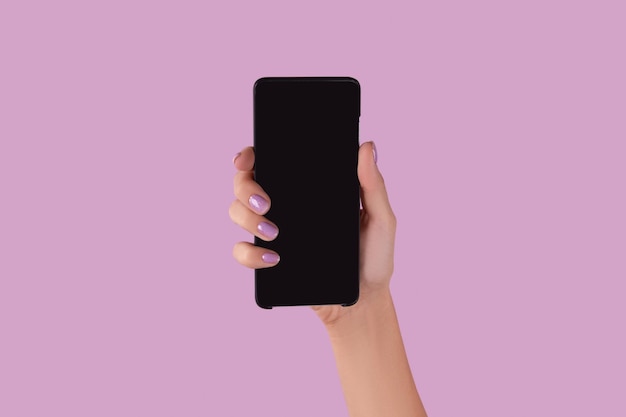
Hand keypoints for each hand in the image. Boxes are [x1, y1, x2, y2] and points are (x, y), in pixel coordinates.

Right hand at [230, 142, 396, 326]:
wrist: (363, 300)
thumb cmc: (373, 257)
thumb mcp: (380, 218)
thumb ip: (373, 185)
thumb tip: (367, 147)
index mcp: (308, 190)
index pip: (272, 162)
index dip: (252, 156)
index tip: (249, 159)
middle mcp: (286, 207)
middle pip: (245, 183)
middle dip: (245, 187)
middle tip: (266, 203)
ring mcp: (273, 233)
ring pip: (237, 212)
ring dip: (246, 218)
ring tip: (273, 233)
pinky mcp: (268, 260)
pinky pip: (242, 251)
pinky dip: (250, 254)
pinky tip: (273, 259)